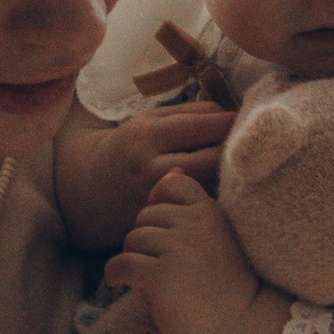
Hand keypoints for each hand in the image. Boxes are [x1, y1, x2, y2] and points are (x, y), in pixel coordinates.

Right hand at [52, 101, 232, 249]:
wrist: (88, 189)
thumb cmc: (127, 147)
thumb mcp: (149, 121)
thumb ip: (190, 114)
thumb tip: (229, 113)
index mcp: (148, 136)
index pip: (205, 125)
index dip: (231, 121)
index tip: (244, 120)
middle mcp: (153, 169)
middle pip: (216, 157)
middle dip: (234, 149)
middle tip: (245, 145)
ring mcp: (158, 200)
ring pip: (213, 184)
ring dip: (229, 175)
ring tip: (232, 166)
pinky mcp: (163, 221)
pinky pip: (202, 207)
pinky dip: (215, 195)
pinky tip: (217, 189)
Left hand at [112, 170, 262, 333]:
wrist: (240, 328)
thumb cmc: (226, 286)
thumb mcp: (217, 237)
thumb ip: (193, 207)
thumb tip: (173, 169)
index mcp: (211, 212)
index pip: (172, 184)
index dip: (160, 203)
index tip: (166, 232)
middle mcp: (195, 225)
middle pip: (146, 216)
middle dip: (147, 240)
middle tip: (161, 267)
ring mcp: (177, 249)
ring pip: (132, 239)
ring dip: (134, 259)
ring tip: (152, 280)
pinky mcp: (160, 276)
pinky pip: (121, 264)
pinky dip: (115, 275)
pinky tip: (121, 284)